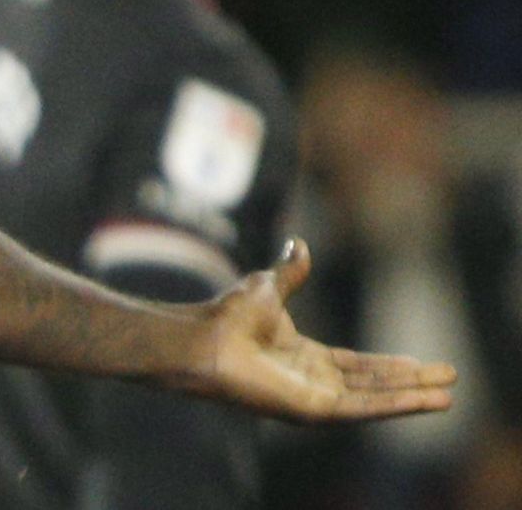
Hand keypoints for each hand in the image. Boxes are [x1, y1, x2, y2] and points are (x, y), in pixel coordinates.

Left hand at [177, 238, 455, 420]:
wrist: (206, 336)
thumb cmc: (228, 314)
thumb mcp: (271, 287)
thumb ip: (291, 272)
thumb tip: (299, 243)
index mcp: (304, 357)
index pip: (357, 365)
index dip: (390, 365)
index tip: (421, 361)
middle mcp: (311, 381)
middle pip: (372, 385)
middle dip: (410, 382)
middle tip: (448, 378)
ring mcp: (312, 398)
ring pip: (373, 400)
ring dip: (410, 398)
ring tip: (447, 395)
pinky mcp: (312, 410)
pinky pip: (362, 410)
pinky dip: (394, 405)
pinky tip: (424, 400)